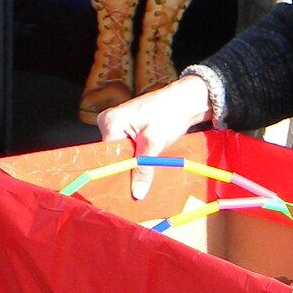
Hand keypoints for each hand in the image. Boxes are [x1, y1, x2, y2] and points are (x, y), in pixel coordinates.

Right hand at [95, 76, 213, 199]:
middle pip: (112, 156)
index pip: (106, 156)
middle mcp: (109, 122)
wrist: (186, 101)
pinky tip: (146, 165)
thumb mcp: (155, 142)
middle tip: (138, 186)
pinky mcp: (127, 130)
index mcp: (111, 121)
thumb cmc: (170, 112)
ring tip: (145, 173)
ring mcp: (118, 126)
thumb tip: (137, 192)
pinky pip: (127, 151)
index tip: (125, 189)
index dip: (116, 172)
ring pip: (121, 155)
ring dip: (132, 166)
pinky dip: (136, 159)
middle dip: (125, 171)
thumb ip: (143, 167)